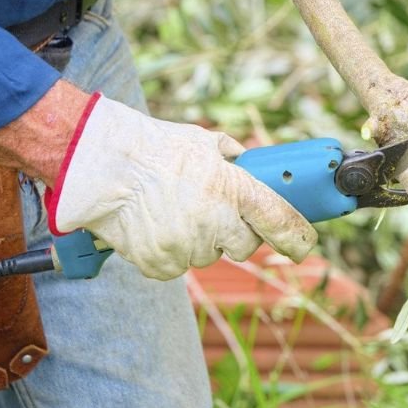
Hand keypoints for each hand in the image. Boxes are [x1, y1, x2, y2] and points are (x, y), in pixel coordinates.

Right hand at [43, 93, 316, 279]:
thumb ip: (231, 157)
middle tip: (214, 212)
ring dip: (198, 240)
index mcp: (232, 189)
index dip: (297, 237)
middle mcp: (214, 222)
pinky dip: (169, 252)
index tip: (304, 245)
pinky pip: (176, 266)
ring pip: (207, 255)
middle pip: (245, 246)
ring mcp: (186, 247)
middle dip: (235, 233)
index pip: (279, 221)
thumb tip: (248, 163)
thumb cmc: (155, 148)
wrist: (103, 165)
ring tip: (173, 211)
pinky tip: (155, 226)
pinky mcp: (160, 264)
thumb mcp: (203, 141)